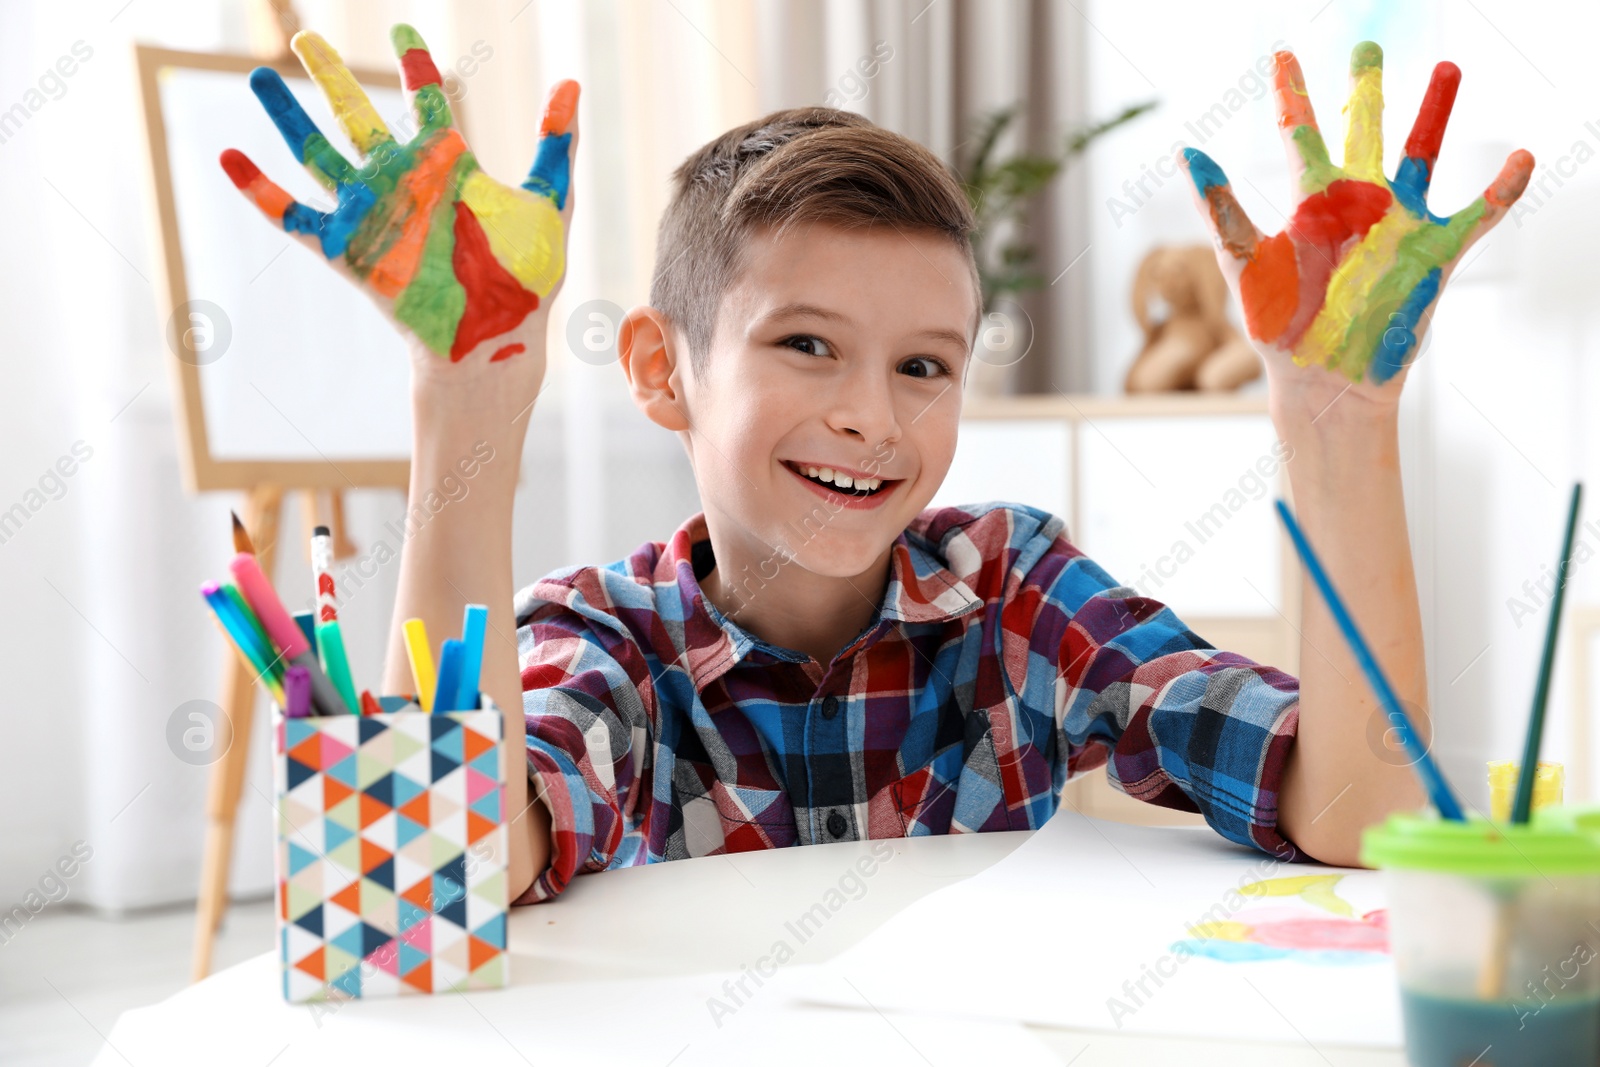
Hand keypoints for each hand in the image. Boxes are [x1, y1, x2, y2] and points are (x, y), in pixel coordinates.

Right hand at [219, 25, 577, 401]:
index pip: (426, 102)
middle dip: (331, 76)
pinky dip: (260, 190)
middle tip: (305, 36)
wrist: (501, 339)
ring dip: (288, 117)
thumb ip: (555, 144)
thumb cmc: (529, 278)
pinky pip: (296, 216)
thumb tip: (571, 83)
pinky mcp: (351, 252)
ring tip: (261, 75)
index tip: (404, 34)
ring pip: (320, 155)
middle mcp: (405, 184)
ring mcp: (374, 216)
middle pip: (357, 117)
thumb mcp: (551, 204)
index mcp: (449, 167)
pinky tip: (228, 156)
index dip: (415, 66)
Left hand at [1177, 42, 1531, 412]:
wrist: (1322, 382)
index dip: (1291, 96)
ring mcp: (1396, 227)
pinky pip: (1477, 216)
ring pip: (1419, 156)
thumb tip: (1188, 152)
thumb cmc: (1280, 328)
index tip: (1282, 55)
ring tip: (1448, 69)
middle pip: (1363, 134)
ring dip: (1434, 115)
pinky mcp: (1432, 255)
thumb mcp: (1246, 264)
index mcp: (1310, 204)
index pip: (1299, 135)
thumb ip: (1223, 207)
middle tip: (1366, 46)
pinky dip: (1502, 189)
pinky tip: (1521, 158)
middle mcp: (1355, 206)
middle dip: (1367, 92)